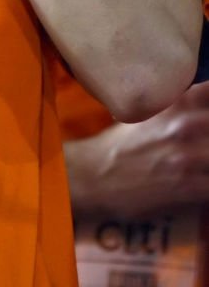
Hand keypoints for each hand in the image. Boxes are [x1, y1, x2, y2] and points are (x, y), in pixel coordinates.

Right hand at [66, 82, 208, 216]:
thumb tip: (202, 107)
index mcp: (175, 105)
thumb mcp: (147, 115)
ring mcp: (187, 157)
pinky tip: (205, 182)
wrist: (96, 174)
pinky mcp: (187, 187)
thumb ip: (178, 109)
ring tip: (204, 161)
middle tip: (204, 146)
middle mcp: (184, 126)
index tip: (208, 114)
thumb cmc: (123, 144)